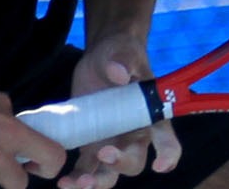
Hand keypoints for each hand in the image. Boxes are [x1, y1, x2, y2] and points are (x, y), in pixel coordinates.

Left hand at [59, 37, 180, 188]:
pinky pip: (84, 170)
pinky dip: (74, 180)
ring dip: (94, 183)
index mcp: (150, 116)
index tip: (160, 164)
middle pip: (134, 162)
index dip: (168, 155)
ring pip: (107, 174)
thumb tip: (118, 72)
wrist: (101, 60)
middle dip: (120, 165)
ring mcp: (111, 144)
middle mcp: (133, 137)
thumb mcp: (123, 52)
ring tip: (75, 182)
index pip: (166, 139)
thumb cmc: (120, 55)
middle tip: (103, 155)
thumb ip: (123, 60)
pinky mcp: (90, 146)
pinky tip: (60, 181)